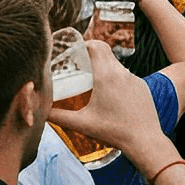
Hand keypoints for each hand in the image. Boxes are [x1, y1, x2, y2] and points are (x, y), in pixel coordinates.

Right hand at [48, 41, 171, 166]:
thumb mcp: (80, 124)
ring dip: (102, 68)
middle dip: (89, 56)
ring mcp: (134, 78)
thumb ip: (57, 116)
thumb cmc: (113, 131)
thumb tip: (40, 109)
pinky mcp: (141, 86)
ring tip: (89, 81)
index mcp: (107, 76)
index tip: (72, 52)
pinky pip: (125, 75)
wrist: (144, 139)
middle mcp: (122, 73)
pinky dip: (114, 78)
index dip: (83, 44)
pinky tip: (107, 93)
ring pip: (115, 64)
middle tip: (76, 67)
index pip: (96, 46)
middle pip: (105, 53)